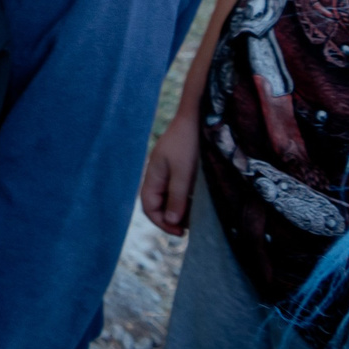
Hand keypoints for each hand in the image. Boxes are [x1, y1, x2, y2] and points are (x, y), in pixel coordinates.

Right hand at [140, 110, 200, 235]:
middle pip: (158, 203)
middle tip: (191, 228)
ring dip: (180, 209)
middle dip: (171, 218)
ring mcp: (169, 169)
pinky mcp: (181, 166)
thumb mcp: (184, 173)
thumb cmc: (189, 143)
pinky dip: (187, 199)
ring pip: (170, 197)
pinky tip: (200, 202)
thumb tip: (171, 220)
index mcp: (153, 175)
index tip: (181, 232)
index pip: (148, 206)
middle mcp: (158, 174)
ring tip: (197, 218)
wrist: (198, 116)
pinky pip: (178, 188)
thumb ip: (177, 197)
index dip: (162, 222)